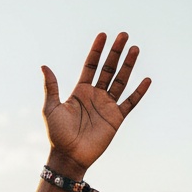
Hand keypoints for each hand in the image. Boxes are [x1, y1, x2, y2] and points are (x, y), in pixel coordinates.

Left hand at [42, 33, 150, 174]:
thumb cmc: (57, 135)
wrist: (69, 157)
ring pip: (121, 81)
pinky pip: (130, 102)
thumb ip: (51, 87)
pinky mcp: (116, 118)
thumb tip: (44, 66)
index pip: (90, 66)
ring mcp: (107, 106)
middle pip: (108, 69)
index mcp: (80, 91)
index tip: (103, 35)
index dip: (96, 51)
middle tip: (123, 35)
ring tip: (135, 48)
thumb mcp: (51, 108)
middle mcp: (95, 96)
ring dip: (128, 65)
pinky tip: (146, 79)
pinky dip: (139, 92)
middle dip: (115, 52)